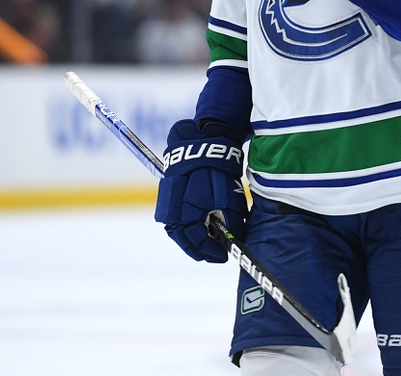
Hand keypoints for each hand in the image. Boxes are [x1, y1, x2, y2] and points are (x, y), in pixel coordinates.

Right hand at [154, 119, 247, 262]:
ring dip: (192, 238)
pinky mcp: (167, 195)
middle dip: (200, 248)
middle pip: (184, 240)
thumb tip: (233, 239)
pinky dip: (187, 226)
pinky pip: (176, 218)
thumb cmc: (218, 172)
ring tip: (208, 243)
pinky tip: (200, 227)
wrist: (203, 144)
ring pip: (178, 230)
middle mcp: (171, 213)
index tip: (223, 257)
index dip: (211, 252)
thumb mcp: (230, 200)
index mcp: (186, 216)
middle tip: (214, 254)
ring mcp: (167, 204)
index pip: (197, 243)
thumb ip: (230, 223)